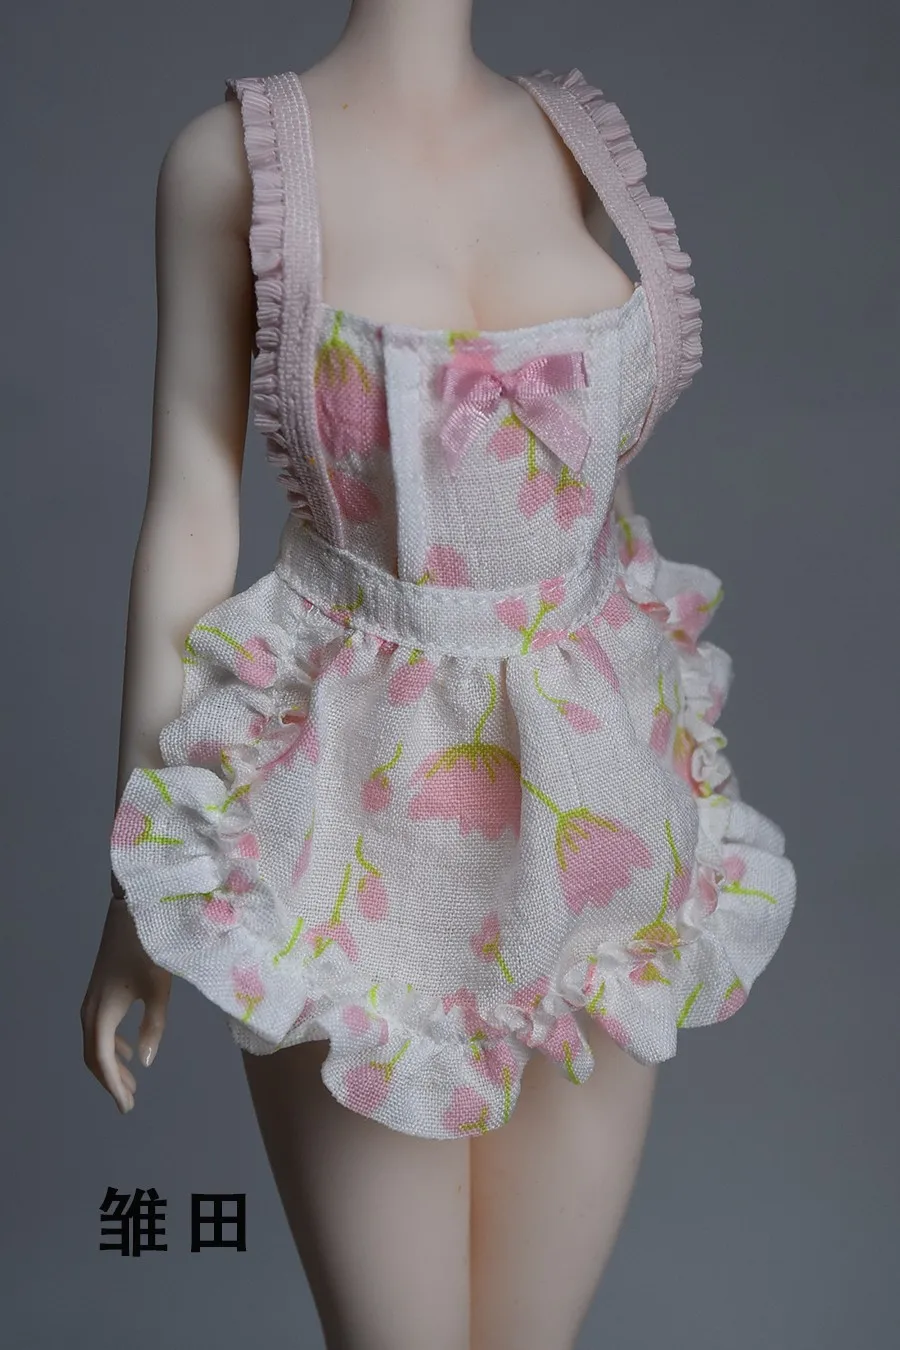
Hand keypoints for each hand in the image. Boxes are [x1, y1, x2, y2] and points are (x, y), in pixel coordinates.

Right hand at [81, 894, 171, 1112]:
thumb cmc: (149, 949)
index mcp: (102, 1011)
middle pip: (93, 1055)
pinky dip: (110, 1045)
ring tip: (132, 1083)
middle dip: (110, 1080)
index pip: (101, 1059)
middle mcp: (91, 1008)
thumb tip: (147, 1062)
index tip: (126, 1107)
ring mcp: (93, 999)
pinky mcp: (100, 991)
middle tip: (129, 1102)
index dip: (113, 1085)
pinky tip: (127, 1050)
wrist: (133, 913)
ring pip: (94, 1042)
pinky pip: (98, 1028)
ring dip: (110, 1064)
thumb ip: (154, 1026)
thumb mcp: (158, 989)